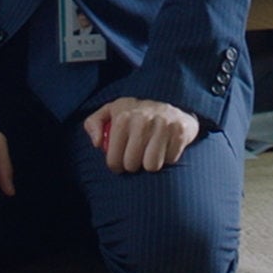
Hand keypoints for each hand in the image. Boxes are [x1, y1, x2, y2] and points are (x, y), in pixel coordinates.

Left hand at [83, 97, 200, 172]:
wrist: (172, 107)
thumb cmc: (135, 115)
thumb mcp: (111, 112)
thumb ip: (93, 124)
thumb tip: (97, 143)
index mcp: (122, 117)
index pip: (113, 159)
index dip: (116, 165)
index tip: (120, 160)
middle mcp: (142, 120)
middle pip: (132, 165)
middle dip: (133, 165)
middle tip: (137, 155)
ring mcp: (163, 125)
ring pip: (152, 166)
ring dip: (151, 163)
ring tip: (150, 152)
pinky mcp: (180, 132)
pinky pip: (170, 160)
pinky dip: (168, 158)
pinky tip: (165, 146)